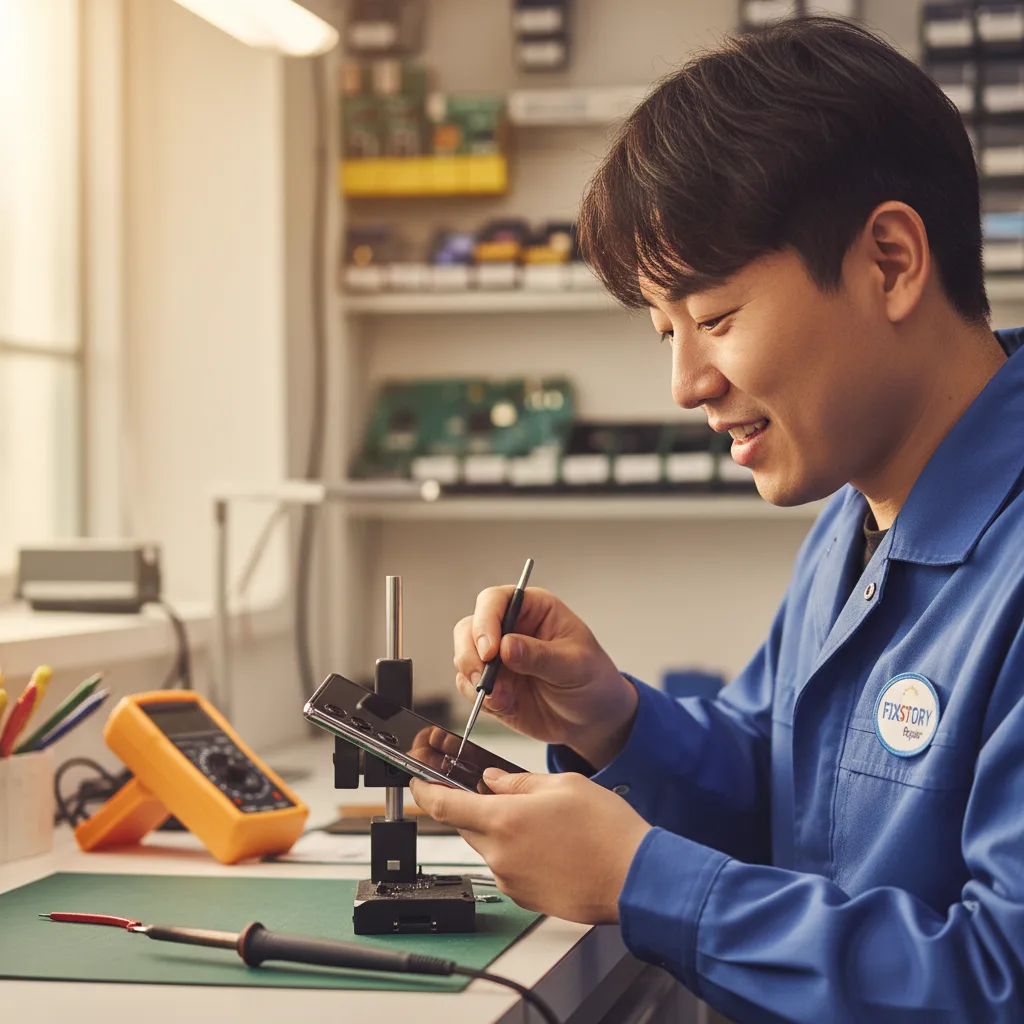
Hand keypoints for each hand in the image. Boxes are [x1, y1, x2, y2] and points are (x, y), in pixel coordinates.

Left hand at [410, 770, 651, 923]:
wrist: (635, 878)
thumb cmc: (607, 832)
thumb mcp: (563, 785)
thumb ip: (519, 782)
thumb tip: (493, 780)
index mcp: (504, 820)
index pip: (443, 805)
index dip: (423, 790)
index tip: (416, 779)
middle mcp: (500, 854)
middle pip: (466, 824)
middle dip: (475, 806)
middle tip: (501, 793)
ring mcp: (511, 880)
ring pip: (488, 846)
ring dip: (501, 830)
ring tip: (542, 821)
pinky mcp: (524, 897)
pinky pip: (507, 867)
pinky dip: (517, 852)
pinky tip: (549, 844)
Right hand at [453, 586, 637, 767]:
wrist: (592, 719)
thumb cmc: (592, 681)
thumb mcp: (575, 666)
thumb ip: (540, 656)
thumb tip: (506, 647)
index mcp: (534, 609)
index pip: (495, 601)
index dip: (486, 622)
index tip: (491, 651)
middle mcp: (510, 628)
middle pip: (469, 628)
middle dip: (471, 655)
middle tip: (485, 680)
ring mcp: (497, 657)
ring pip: (463, 656)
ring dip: (476, 680)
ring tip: (504, 698)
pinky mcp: (491, 683)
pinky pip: (468, 686)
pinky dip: (479, 699)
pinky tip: (506, 705)